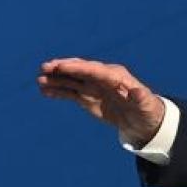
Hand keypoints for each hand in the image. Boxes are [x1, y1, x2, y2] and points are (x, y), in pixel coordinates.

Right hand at [38, 57, 165, 146]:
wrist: (143, 120)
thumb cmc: (147, 110)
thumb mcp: (146, 105)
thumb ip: (140, 98)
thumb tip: (137, 91)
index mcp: (117, 77)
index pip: (94, 69)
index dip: (78, 67)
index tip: (61, 66)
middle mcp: (103, 78)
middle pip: (81, 70)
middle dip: (64, 68)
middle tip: (45, 67)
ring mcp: (94, 87)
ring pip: (72, 80)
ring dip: (57, 79)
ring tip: (40, 80)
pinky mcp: (88, 97)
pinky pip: (71, 92)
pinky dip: (58, 91)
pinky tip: (45, 91)